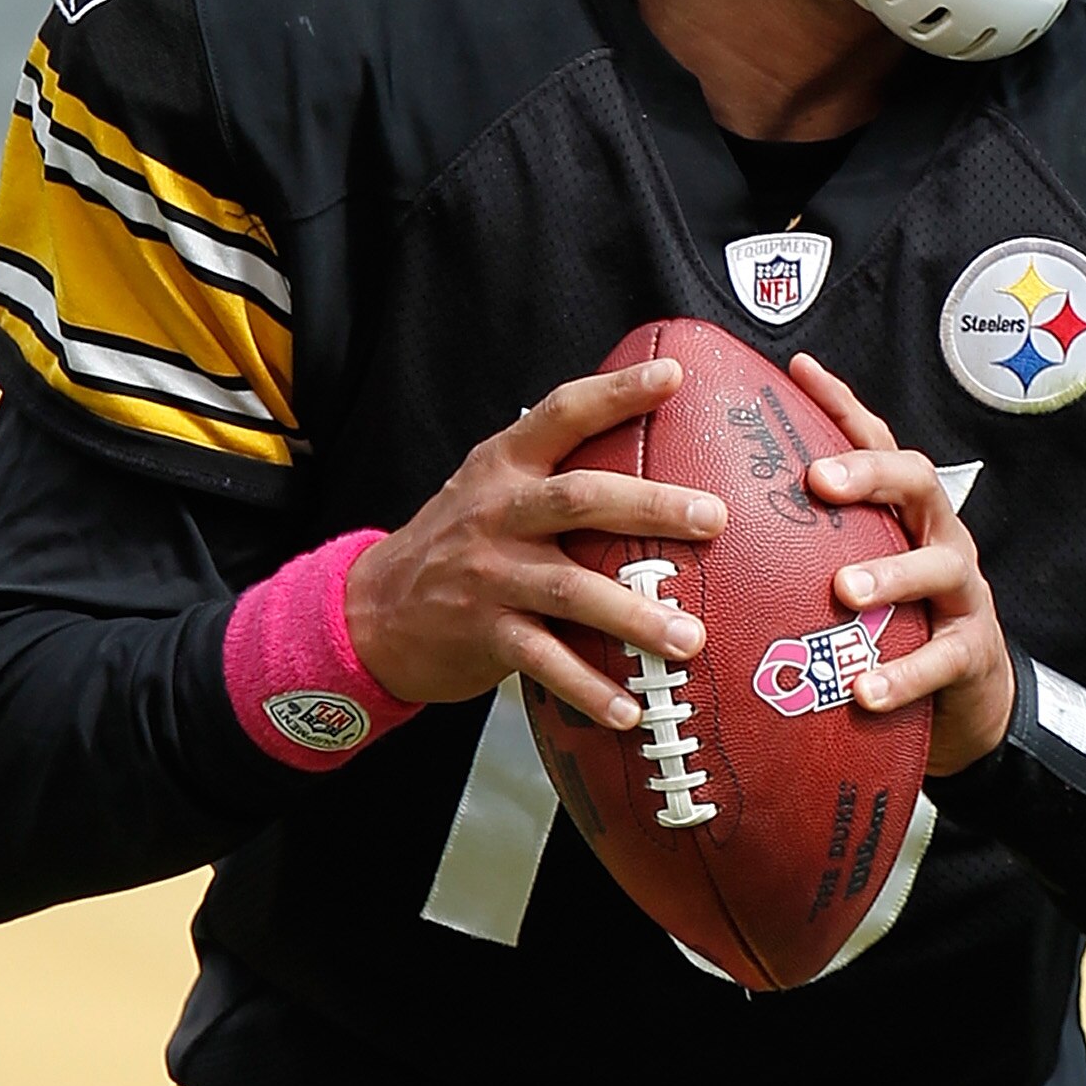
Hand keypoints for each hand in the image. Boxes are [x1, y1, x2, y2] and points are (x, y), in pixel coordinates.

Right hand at [344, 360, 725, 730]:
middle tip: (714, 518)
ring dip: (635, 616)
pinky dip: (589, 687)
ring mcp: (489, 575)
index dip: (616, 391)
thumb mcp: (492, 488)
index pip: (563, 413)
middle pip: (580, 499)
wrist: (372, 611)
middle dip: (651, 506)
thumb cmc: (459, 542)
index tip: (673, 376)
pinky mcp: (483, 633)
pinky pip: (545, 662)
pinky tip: (629, 709)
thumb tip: (654, 446)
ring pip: (571, 589)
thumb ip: (554, 468)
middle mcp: (498, 513)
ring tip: (690, 638)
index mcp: (505, 466)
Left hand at [791, 354, 1014, 775]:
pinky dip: (903, 674)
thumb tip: (704, 522)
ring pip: (937, 566)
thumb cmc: (894, 623)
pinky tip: (864, 690)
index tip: (799, 371)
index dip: (844, 406)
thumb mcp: (856, 571)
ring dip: (890, 575)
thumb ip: (803, 547)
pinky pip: (943, 659)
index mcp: (904, 512)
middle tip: (820, 479)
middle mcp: (938, 537)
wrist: (968, 696)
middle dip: (870, 473)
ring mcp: (962, 592)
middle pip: (917, 482)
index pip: (878, 444)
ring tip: (844, 590)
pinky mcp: (971, 651)